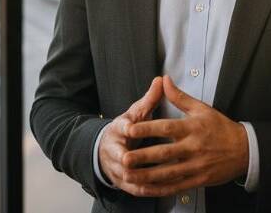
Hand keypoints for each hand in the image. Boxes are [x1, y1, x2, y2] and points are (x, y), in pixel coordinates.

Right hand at [97, 76, 163, 192]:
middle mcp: (114, 150)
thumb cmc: (126, 129)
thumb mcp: (135, 113)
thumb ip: (149, 99)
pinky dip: (148, 190)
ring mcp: (117, 168)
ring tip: (160, 178)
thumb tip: (160, 80)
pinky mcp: (123, 182)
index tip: (130, 129)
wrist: (107, 148)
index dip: (125, 129)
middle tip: (136, 160)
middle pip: (120, 156)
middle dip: (128, 159)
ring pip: (127, 175)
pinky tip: (163, 189)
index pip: (120, 128)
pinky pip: (136, 189)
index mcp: (118, 130)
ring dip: (141, 177)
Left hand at [120, 75, 248, 196]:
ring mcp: (196, 165)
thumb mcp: (202, 108)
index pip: (166, 127)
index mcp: (192, 128)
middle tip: (124, 158)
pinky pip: (178, 186)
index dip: (147, 129)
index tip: (130, 129)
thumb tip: (164, 80)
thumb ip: (180, 97)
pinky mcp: (199, 179)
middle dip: (143, 157)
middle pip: (164, 153)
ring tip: (129, 176)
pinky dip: (162, 189)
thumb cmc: (222, 128)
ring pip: (168, 173)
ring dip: (147, 176)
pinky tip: (148, 188)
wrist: (245, 149)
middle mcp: (193, 147)